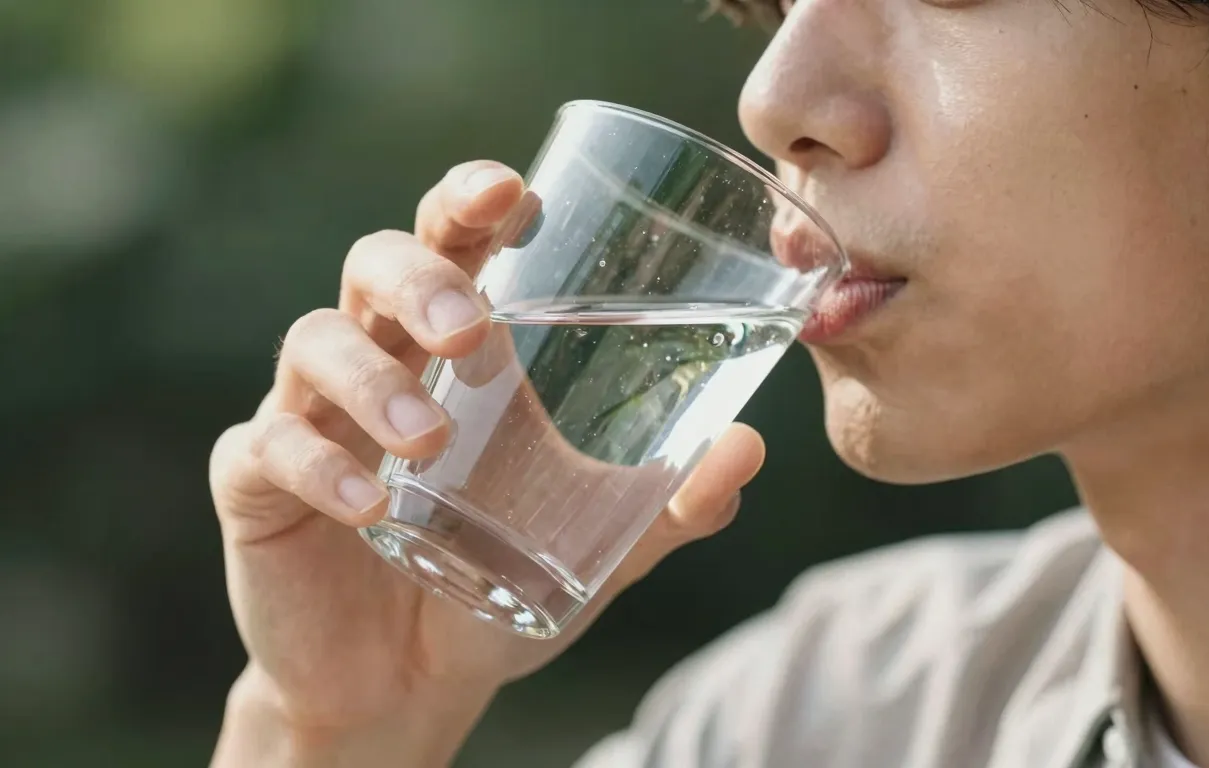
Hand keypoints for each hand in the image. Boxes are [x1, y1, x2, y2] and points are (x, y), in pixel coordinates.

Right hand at [208, 161, 765, 765]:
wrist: (409, 684)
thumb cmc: (498, 582)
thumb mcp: (596, 546)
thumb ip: (669, 503)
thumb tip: (751, 449)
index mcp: (457, 352)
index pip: (454, 243)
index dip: (469, 201)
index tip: (510, 191)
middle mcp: (381, 362)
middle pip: (373, 266)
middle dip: (416, 276)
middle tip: (465, 326)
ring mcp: (313, 416)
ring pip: (315, 343)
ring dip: (370, 378)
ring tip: (425, 437)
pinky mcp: (259, 483)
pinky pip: (269, 448)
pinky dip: (317, 466)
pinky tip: (369, 505)